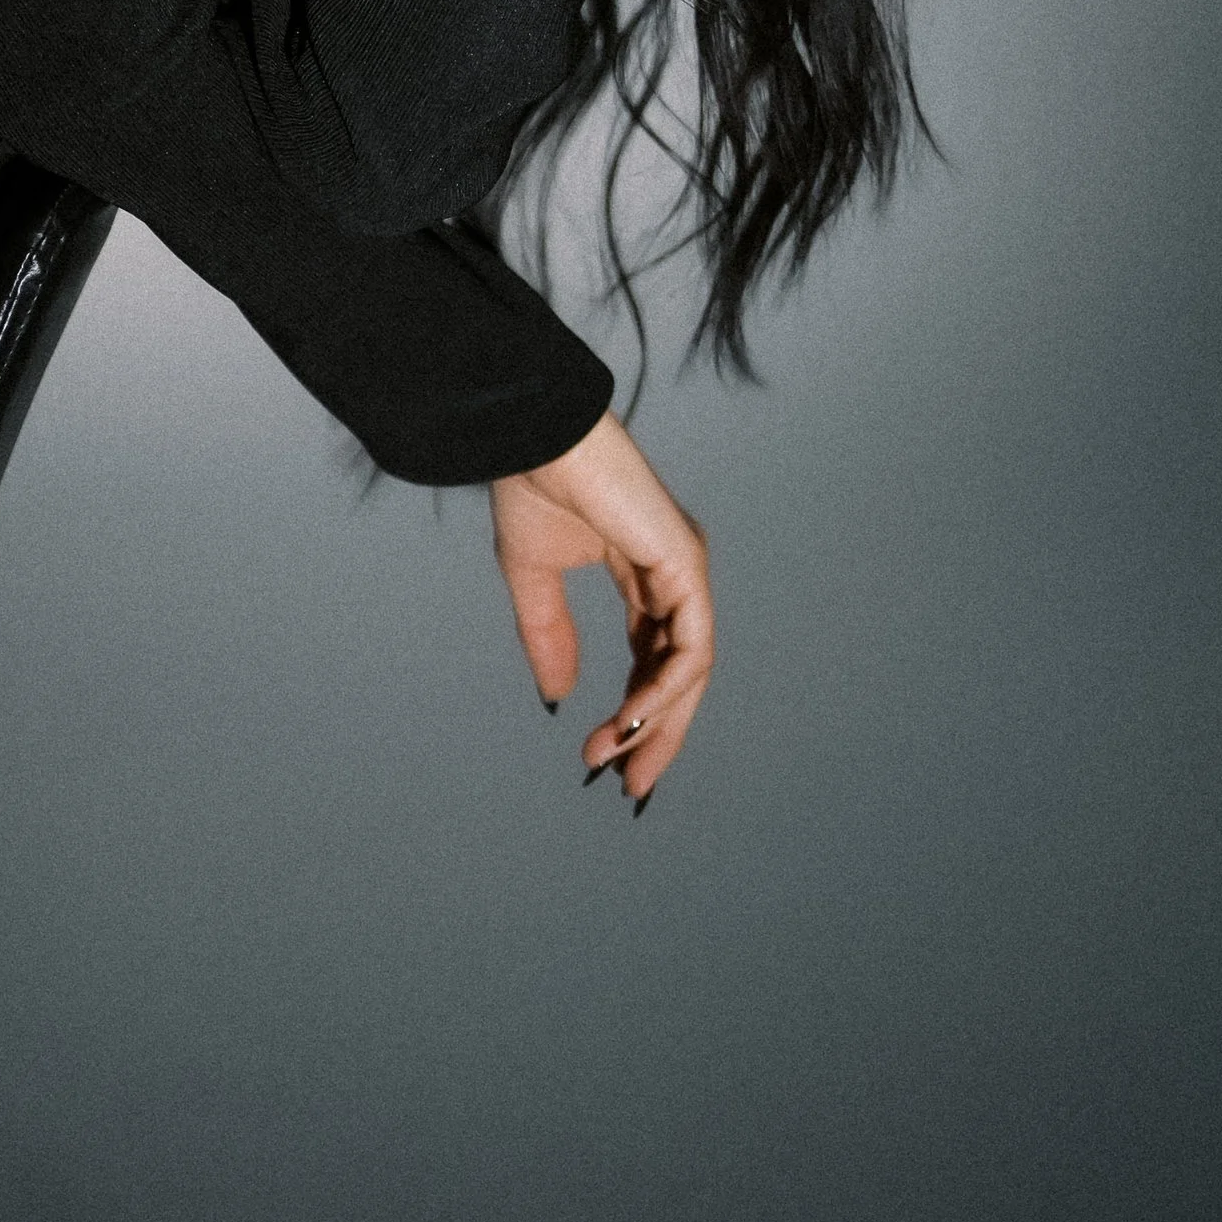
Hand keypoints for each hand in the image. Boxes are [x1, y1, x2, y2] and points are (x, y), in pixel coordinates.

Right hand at [491, 411, 713, 804]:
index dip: (638, 711)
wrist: (531, 434)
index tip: (611, 761)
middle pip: (679, 671)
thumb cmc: (532, 483)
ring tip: (614, 759)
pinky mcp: (684, 562)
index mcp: (643, 571)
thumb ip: (549, 635)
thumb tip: (559, 699)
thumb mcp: (533, 577)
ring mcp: (683, 567)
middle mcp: (672, 573)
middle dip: (657, 733)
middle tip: (629, 786)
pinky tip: (632, 720)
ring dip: (655, 722)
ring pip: (689, 668)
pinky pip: (690, 646)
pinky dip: (663, 690)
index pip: (654, 656)